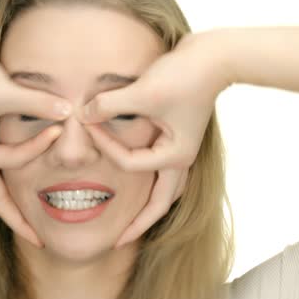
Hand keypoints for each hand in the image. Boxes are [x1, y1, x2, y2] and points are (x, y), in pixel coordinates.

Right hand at [0, 35, 72, 248]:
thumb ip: (35, 103)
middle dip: (18, 220)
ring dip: (17, 203)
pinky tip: (33, 192)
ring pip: (0, 186)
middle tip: (40, 242)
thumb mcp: (2, 90)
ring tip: (37, 227)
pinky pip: (4, 167)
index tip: (59, 130)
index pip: (13, 161)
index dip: (37, 148)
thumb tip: (69, 112)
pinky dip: (19, 177)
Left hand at [76, 32, 231, 248]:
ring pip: (166, 189)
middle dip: (139, 224)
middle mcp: (181, 159)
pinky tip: (139, 180)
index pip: (129, 164)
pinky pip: (163, 169)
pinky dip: (151, 179)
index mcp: (175, 156)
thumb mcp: (144, 92)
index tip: (87, 123)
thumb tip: (82, 114)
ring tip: (133, 222)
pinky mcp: (180, 136)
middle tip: (118, 242)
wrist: (216, 57)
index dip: (105, 146)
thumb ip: (110, 105)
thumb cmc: (185, 76)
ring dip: (150, 206)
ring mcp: (183, 149)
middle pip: (160, 204)